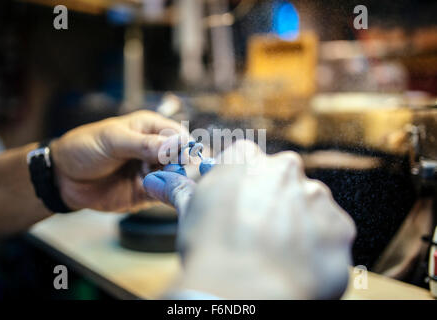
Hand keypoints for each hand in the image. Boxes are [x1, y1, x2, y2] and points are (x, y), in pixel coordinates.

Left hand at [51, 110, 187, 211]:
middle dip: (179, 166)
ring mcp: (152, 172)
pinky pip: (163, 195)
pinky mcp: (146, 193)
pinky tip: (154, 192)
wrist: (63, 177)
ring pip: (176, 178)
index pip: (178, 135)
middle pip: (181, 158)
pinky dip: (164, 195)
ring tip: (156, 181)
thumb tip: (174, 146)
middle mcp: (156, 150)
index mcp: (151, 128)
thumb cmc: (85, 148)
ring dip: (171, 181)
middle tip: (168, 172)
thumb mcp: (112, 140)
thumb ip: (143, 144)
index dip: (184, 146)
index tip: (182, 157)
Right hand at [144, 140, 355, 298]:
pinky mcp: (339, 227)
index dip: (239, 184)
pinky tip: (295, 263)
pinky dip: (316, 247)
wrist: (244, 290)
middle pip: (281, 183)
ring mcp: (317, 198)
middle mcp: (286, 170)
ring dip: (296, 225)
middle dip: (270, 203)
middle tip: (256, 233)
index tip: (234, 205)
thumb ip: (179, 190)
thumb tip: (155, 180)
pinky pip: (328, 233)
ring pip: (307, 207)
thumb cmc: (210, 250)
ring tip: (275, 253)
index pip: (246, 160)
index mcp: (248, 160)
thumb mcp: (191, 214)